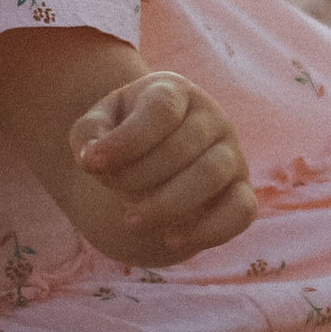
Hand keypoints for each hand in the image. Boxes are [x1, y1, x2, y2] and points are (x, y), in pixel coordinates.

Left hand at [72, 71, 257, 263]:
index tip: (91, 165)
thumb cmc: (121, 141)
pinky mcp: (242, 192)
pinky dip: (208, 230)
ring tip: (131, 220)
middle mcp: (211, 117)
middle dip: (138, 176)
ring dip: (167, 204)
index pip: (161, 110)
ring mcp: (232, 154)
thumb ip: (88, 135)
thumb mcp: (96, 128)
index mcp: (174, 91)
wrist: (151, 166)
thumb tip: (93, 159)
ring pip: (210, 175)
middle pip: (183, 146)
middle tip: (113, 191)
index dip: (126, 140)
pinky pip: (241, 211)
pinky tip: (171, 239)